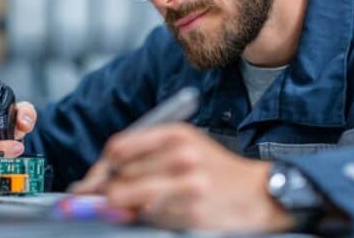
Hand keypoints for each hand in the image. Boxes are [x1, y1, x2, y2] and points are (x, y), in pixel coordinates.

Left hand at [70, 124, 293, 231]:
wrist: (257, 193)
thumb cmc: (214, 170)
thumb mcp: (182, 147)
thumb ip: (143, 156)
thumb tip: (95, 181)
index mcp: (175, 134)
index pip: (118, 149)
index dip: (102, 168)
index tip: (97, 181)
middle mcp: (181, 156)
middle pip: (118, 177)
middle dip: (109, 192)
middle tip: (110, 200)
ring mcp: (187, 185)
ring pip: (127, 201)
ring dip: (124, 209)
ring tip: (135, 208)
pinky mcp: (191, 212)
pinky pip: (149, 219)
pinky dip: (147, 219)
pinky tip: (161, 213)